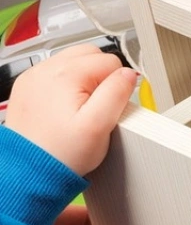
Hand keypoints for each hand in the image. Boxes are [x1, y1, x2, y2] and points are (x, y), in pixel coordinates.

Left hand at [5, 45, 138, 176]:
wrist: (30, 170)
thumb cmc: (61, 154)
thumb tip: (128, 74)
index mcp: (66, 75)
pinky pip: (54, 73)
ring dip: (84, 78)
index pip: (110, 61)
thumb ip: (117, 94)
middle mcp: (46, 69)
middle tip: (97, 107)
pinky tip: (64, 108)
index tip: (110, 107)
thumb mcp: (99, 126)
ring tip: (81, 108)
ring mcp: (33, 77)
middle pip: (90, 54)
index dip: (117, 85)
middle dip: (101, 77)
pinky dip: (65, 85)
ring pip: (72, 61)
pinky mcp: (27, 87)